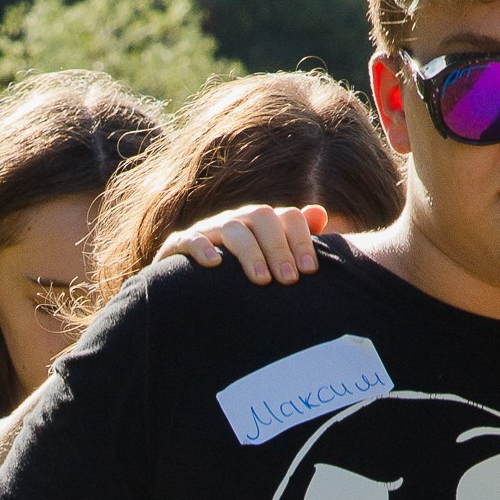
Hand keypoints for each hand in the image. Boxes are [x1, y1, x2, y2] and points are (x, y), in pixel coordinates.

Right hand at [157, 202, 327, 285]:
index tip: (310, 271)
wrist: (186, 285)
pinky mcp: (180, 245)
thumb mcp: (270, 258)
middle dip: (279, 248)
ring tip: (262, 280)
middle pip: (262, 217)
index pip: (288, 216)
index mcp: (262, 223)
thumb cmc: (238, 275)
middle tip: (289, 280)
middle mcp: (238, 220)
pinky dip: (202, 249)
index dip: (301, 240)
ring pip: (232, 229)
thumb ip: (295, 239)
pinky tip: (215, 265)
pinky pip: (191, 240)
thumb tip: (319, 214)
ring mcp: (209, 230)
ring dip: (250, 253)